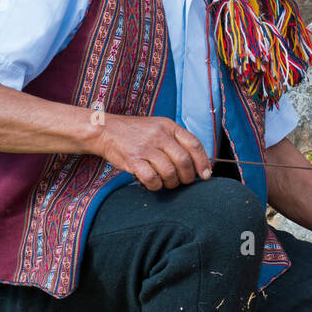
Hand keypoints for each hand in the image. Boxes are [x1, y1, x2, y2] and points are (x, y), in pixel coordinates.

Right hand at [91, 113, 211, 189]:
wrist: (105, 130)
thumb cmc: (135, 132)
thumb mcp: (158, 127)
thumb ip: (176, 141)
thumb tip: (196, 162)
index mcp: (169, 126)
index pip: (194, 144)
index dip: (203, 162)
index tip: (206, 174)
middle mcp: (159, 135)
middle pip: (184, 161)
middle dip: (188, 176)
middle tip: (184, 181)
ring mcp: (145, 148)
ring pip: (170, 172)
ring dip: (172, 183)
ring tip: (168, 183)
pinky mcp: (133, 160)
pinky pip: (152, 179)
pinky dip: (156, 186)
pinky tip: (154, 184)